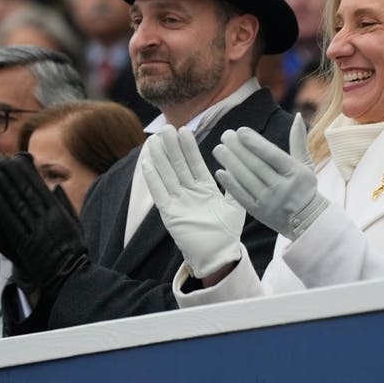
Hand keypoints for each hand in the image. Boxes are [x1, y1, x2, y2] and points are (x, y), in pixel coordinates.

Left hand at [0, 153, 88, 298]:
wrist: (71, 275)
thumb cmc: (75, 250)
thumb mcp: (75, 223)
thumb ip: (65, 204)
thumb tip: (56, 187)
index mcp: (59, 214)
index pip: (40, 189)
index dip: (27, 175)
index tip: (18, 162)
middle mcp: (47, 220)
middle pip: (27, 194)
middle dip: (13, 177)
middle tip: (2, 164)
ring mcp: (35, 232)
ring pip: (18, 206)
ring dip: (5, 190)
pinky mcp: (25, 244)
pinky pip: (12, 225)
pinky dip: (4, 211)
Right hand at [141, 126, 244, 277]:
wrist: (219, 255)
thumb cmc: (228, 233)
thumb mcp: (235, 206)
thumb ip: (235, 187)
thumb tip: (236, 167)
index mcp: (205, 189)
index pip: (195, 163)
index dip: (189, 148)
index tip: (184, 130)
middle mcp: (190, 193)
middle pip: (179, 166)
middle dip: (173, 147)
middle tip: (167, 128)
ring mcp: (179, 202)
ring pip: (167, 175)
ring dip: (161, 158)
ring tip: (154, 140)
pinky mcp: (170, 214)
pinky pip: (160, 194)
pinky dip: (153, 180)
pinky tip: (147, 164)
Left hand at [213, 114, 328, 240]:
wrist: (308, 221)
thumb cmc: (304, 187)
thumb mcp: (305, 164)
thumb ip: (298, 141)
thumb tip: (296, 115)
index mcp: (295, 173)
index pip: (272, 155)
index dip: (255, 143)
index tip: (240, 131)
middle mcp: (283, 187)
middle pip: (256, 165)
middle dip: (238, 149)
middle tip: (225, 135)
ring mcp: (271, 202)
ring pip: (247, 179)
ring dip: (230, 163)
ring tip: (219, 149)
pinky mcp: (260, 213)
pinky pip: (242, 197)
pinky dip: (231, 184)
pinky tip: (220, 172)